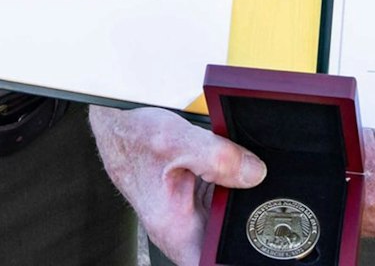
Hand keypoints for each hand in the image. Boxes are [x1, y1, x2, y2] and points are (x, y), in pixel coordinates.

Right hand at [89, 106, 266, 262]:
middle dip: (243, 222)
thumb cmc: (131, 136)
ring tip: (242, 176)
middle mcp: (178, 228)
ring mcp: (184, 214)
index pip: (211, 263)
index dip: (235, 258)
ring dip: (236, 202)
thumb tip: (254, 174)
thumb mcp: (177, 140)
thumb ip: (219, 158)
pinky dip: (228, 186)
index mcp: (175, 229)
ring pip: (222, 219)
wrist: (115, 122)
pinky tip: (232, 167)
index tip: (256, 239)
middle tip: (259, 199)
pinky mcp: (188, 198)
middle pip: (222, 240)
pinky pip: (217, 200)